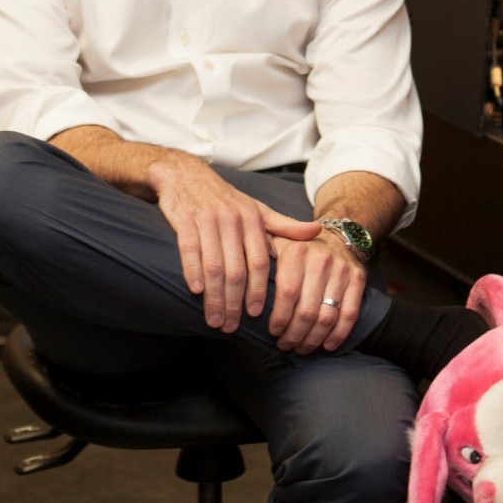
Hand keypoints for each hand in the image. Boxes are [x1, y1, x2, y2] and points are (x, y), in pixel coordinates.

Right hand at [150, 154, 318, 332]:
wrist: (187, 175)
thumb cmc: (227, 200)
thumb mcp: (258, 210)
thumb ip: (285, 226)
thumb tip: (318, 232)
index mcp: (253, 221)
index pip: (259, 262)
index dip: (259, 290)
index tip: (257, 314)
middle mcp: (232, 221)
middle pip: (235, 270)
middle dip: (234, 302)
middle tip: (231, 326)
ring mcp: (208, 221)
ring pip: (213, 266)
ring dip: (213, 297)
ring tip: (214, 320)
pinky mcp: (185, 221)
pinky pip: (189, 251)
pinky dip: (192, 272)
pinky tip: (196, 292)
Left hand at [268, 228, 366, 353]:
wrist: (338, 234)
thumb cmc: (300, 247)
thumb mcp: (277, 241)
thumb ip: (259, 256)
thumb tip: (234, 278)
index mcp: (297, 252)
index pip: (287, 294)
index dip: (280, 319)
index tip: (273, 332)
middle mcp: (321, 260)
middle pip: (307, 311)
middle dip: (294, 335)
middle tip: (286, 345)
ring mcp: (342, 270)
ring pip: (327, 316)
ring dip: (313, 339)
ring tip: (302, 347)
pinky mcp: (358, 279)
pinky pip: (349, 314)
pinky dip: (338, 335)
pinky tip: (327, 345)